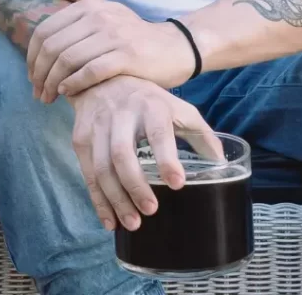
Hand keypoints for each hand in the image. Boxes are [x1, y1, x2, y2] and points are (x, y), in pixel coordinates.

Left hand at [27, 0, 195, 101]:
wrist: (175, 47)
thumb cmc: (134, 33)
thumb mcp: (107, 8)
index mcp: (89, 6)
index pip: (46, 30)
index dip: (32, 56)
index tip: (32, 76)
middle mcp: (99, 17)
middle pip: (53, 46)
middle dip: (39, 73)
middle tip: (37, 92)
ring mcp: (114, 35)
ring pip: (68, 59)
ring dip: (53, 83)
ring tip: (49, 97)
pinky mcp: (128, 56)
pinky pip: (91, 71)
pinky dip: (74, 84)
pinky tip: (68, 93)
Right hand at [68, 75, 223, 231]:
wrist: (102, 77)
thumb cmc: (147, 98)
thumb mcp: (176, 106)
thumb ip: (199, 132)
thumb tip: (220, 162)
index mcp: (151, 105)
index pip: (158, 132)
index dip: (166, 157)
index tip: (177, 183)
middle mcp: (121, 113)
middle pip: (123, 153)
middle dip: (135, 185)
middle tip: (151, 210)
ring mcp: (98, 125)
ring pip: (102, 166)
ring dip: (116, 198)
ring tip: (133, 223)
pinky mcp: (81, 137)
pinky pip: (88, 173)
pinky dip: (98, 200)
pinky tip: (110, 220)